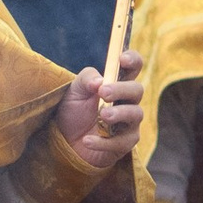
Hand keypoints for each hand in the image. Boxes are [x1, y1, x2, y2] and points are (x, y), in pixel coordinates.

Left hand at [58, 49, 141, 165]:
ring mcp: (129, 123)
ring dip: (119, 114)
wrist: (66, 140)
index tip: (122, 59)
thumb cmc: (74, 111)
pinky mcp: (124, 143)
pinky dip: (104, 142)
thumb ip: (87, 79)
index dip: (133, 60)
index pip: (134, 67)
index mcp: (117, 83)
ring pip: (135, 114)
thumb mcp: (74, 91)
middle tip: (103, 92)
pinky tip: (87, 140)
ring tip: (103, 115)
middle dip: (121, 90)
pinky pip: (122, 142)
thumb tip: (99, 82)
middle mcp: (127, 101)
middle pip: (137, 90)